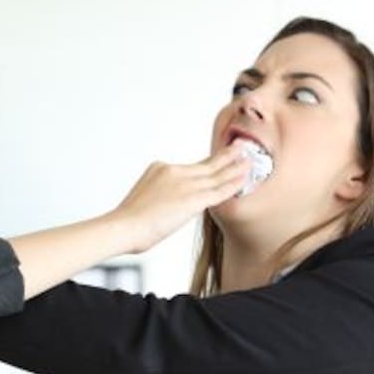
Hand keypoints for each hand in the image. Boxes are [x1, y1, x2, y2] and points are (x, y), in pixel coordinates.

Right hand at [110, 145, 249, 253]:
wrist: (123, 226)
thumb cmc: (128, 220)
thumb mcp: (142, 197)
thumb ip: (158, 195)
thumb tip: (164, 205)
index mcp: (160, 168)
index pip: (190, 168)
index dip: (208, 164)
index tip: (218, 159)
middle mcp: (174, 171)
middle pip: (207, 163)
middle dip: (226, 155)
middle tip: (241, 146)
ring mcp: (185, 184)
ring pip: (217, 174)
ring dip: (236, 166)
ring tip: (250, 158)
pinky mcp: (193, 199)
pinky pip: (220, 190)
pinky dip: (234, 183)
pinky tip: (245, 178)